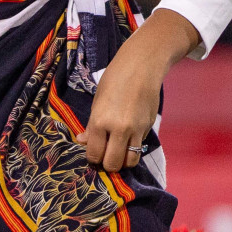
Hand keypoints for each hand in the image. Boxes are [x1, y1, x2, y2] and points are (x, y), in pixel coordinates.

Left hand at [78, 42, 165, 170]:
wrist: (141, 67)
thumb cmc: (114, 80)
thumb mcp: (97, 101)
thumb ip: (92, 126)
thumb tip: (83, 141)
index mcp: (101, 122)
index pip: (95, 154)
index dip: (93, 158)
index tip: (93, 155)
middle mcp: (119, 130)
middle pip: (113, 164)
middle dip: (107, 164)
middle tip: (105, 156)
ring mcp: (136, 130)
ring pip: (130, 161)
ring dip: (123, 161)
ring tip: (118, 152)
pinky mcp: (148, 128)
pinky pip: (139, 147)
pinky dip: (133, 148)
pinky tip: (128, 138)